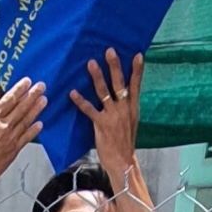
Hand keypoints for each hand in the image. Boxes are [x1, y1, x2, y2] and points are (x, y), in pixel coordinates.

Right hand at [0, 78, 45, 183]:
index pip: (8, 100)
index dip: (19, 89)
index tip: (26, 81)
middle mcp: (4, 126)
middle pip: (21, 107)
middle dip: (32, 95)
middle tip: (41, 86)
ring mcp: (11, 138)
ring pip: (26, 120)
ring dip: (36, 109)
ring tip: (44, 100)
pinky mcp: (14, 149)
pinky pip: (27, 137)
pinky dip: (34, 130)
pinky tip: (41, 124)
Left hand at [70, 48, 141, 177]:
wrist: (123, 160)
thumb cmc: (125, 141)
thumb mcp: (131, 121)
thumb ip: (126, 106)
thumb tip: (121, 93)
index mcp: (132, 107)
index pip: (136, 85)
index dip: (137, 70)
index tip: (138, 55)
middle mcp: (124, 109)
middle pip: (120, 83)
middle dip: (115, 66)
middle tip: (109, 51)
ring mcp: (113, 116)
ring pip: (104, 92)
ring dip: (97, 77)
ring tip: (90, 63)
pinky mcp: (101, 124)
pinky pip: (89, 110)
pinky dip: (80, 101)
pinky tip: (73, 92)